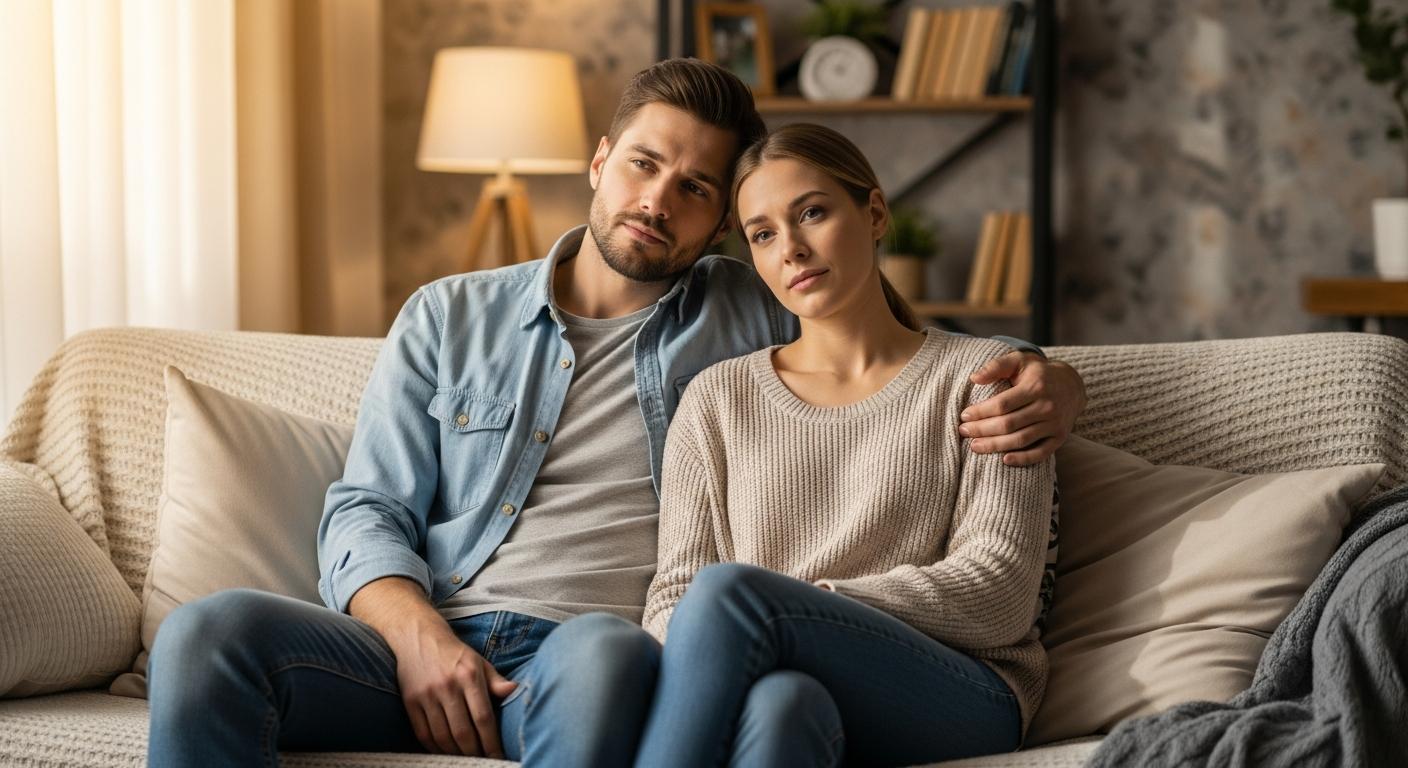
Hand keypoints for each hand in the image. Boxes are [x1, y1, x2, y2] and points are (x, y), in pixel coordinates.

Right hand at [389, 619, 517, 756]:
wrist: (419, 637)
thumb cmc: (455, 653)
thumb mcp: (479, 662)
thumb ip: (496, 681)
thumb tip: (515, 691)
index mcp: (469, 675)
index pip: (483, 717)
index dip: (491, 742)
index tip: (498, 756)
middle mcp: (448, 686)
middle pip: (463, 732)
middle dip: (475, 752)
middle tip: (482, 761)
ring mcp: (427, 694)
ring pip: (443, 736)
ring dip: (455, 753)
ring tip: (466, 758)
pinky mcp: (410, 701)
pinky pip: (423, 733)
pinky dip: (435, 747)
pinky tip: (445, 751)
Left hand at [959, 351, 1086, 465]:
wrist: (1072, 384)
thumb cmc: (1037, 372)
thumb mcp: (1019, 361)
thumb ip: (996, 366)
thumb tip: (974, 378)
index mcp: (1036, 387)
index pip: (1002, 404)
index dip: (981, 411)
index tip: (964, 415)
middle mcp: (1047, 406)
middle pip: (1009, 424)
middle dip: (982, 430)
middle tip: (964, 431)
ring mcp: (1055, 424)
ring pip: (1021, 440)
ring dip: (995, 445)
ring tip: (975, 446)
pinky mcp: (1059, 437)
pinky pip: (1040, 453)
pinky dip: (1023, 459)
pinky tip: (1004, 460)